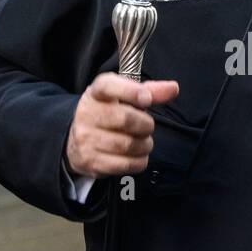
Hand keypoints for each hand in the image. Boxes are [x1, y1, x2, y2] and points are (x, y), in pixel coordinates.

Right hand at [65, 72, 179, 177]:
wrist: (77, 141)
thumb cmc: (109, 114)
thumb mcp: (125, 98)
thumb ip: (151, 91)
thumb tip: (173, 88)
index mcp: (96, 93)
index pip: (108, 86)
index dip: (131, 91)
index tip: (146, 99)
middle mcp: (87, 114)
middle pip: (125, 119)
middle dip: (145, 125)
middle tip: (147, 127)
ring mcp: (86, 139)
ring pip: (128, 145)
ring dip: (144, 145)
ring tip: (143, 142)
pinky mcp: (91, 161)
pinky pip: (125, 164)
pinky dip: (139, 161)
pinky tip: (137, 155)